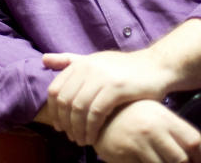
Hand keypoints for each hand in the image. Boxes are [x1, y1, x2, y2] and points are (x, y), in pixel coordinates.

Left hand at [43, 49, 171, 144]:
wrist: (157, 67)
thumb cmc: (124, 68)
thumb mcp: (95, 61)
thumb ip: (69, 61)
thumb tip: (43, 59)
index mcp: (80, 63)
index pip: (54, 90)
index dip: (54, 111)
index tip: (59, 126)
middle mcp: (88, 67)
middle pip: (64, 101)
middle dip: (65, 123)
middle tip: (71, 137)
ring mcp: (101, 77)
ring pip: (78, 108)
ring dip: (78, 129)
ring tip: (82, 140)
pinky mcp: (116, 88)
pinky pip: (96, 113)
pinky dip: (91, 128)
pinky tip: (94, 137)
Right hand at [94, 100, 200, 162]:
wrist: (99, 115)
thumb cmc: (131, 114)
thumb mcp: (154, 113)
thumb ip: (173, 129)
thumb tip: (193, 151)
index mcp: (164, 117)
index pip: (193, 140)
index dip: (198, 155)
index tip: (195, 160)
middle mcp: (153, 130)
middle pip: (181, 159)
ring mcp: (138, 144)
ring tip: (160, 161)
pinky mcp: (125, 157)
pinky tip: (144, 162)